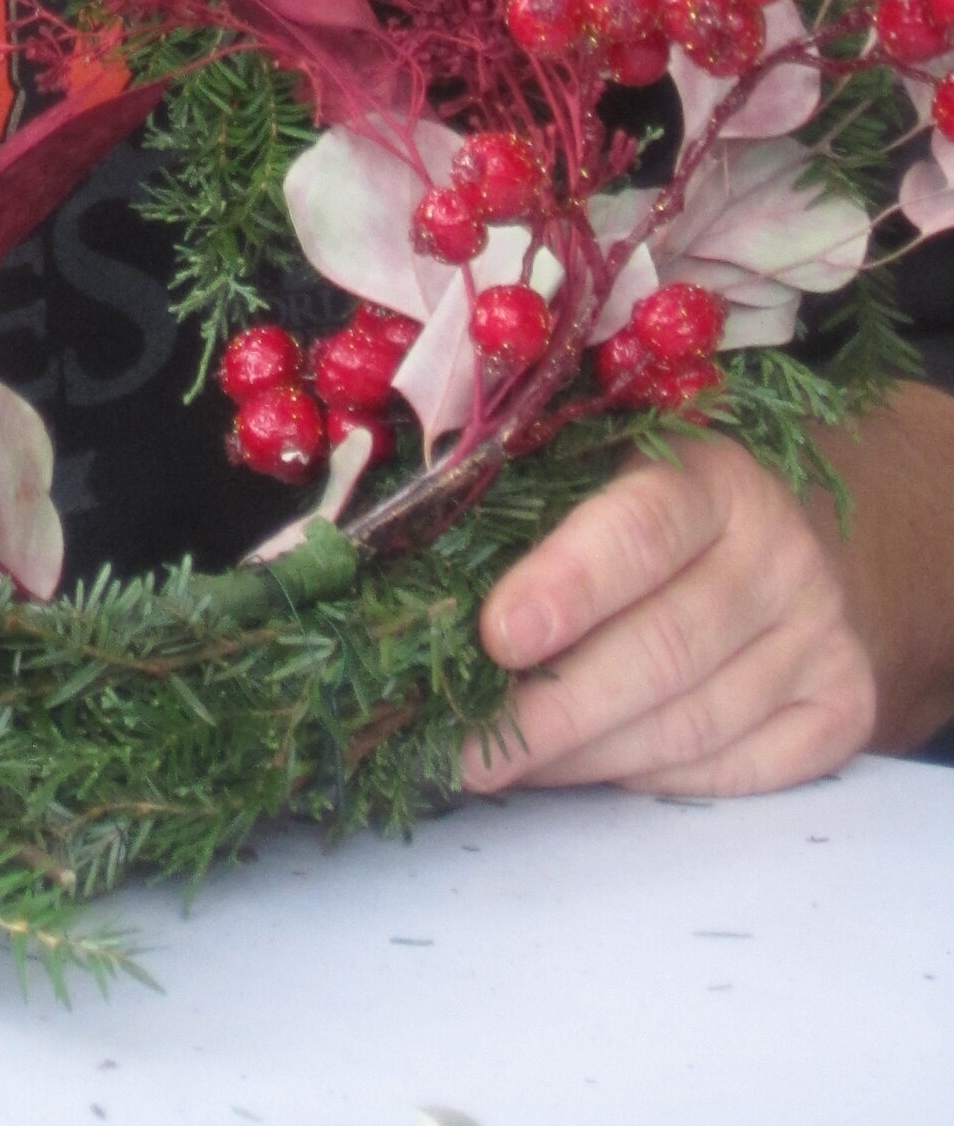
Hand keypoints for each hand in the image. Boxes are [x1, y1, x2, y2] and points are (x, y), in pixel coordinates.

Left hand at [462, 432, 876, 797]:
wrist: (779, 548)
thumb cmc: (648, 513)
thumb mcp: (600, 478)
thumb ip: (531, 515)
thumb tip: (413, 590)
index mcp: (712, 475)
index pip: (640, 529)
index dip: (568, 585)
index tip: (497, 637)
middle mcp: (781, 552)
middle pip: (663, 647)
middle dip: (555, 708)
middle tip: (469, 748)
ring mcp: (821, 633)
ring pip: (693, 723)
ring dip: (589, 757)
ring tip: (506, 765)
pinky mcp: (843, 706)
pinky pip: (739, 769)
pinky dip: (654, 780)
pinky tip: (591, 774)